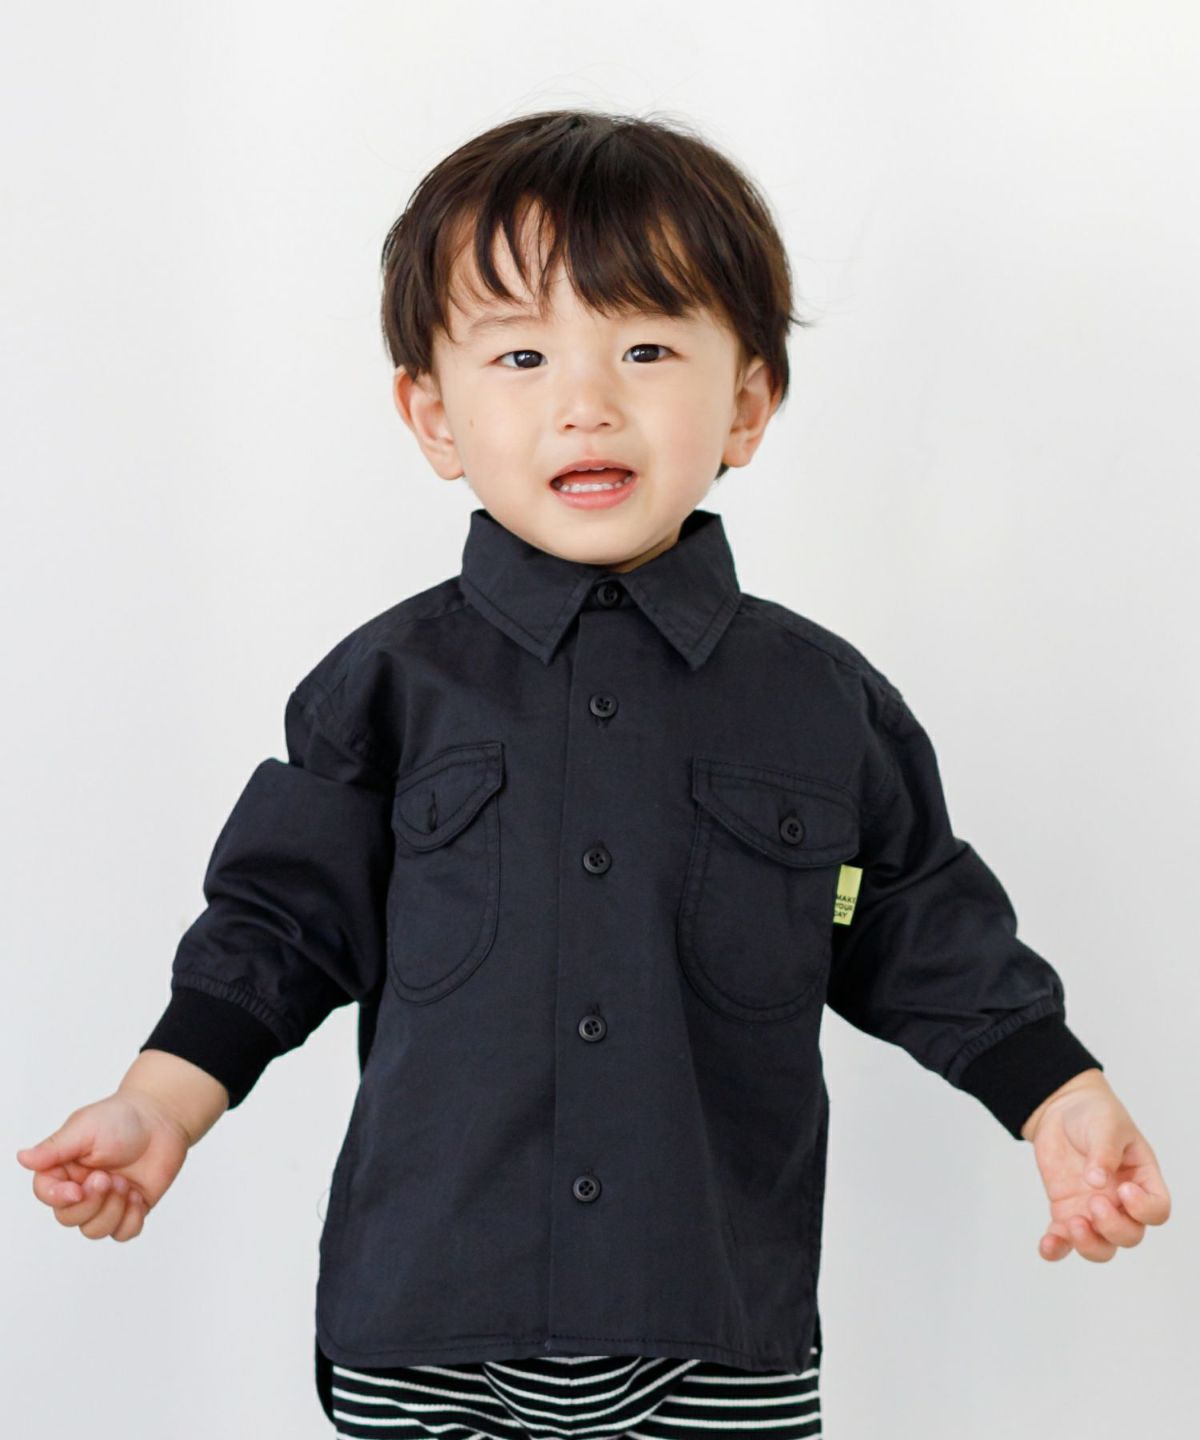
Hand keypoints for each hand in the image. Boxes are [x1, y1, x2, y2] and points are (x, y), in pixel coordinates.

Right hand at [15, 1091, 190, 1241]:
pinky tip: (137, 1195)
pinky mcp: (131, 1208)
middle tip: (109, 1177)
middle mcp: (82, 1188)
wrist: (162, 1118)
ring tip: (125, 1182)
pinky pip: (124, 1233)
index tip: (78, 1189)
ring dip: (112, 1209)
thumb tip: (22, 1157)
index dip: (59, 1198)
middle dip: (91, 1202)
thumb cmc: (121, 1118)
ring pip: (95, 1231)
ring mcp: (107, 1201)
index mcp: (64, 1168)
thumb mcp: (85, 1128)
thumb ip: (55, 1149)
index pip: (47, 1194)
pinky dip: (131, 1219)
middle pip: (70, 1219)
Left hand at [1021, 1069, 1170, 1262]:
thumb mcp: (1105, 1125)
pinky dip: (1056, 1248)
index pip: (1157, 1210)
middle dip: (1113, 1227)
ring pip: (1102, 1247)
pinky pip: (1063, 1240)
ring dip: (1089, 1245)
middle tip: (1094, 1202)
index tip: (1122, 1189)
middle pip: (1130, 1235)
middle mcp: (1121, 1202)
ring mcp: (1093, 1210)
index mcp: (1141, 1180)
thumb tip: (1096, 1180)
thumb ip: (1104, 1151)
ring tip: (1072, 1224)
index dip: (1144, 1209)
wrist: (1062, 1111)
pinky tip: (1047, 1246)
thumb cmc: (1095, 1115)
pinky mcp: (1066, 1211)